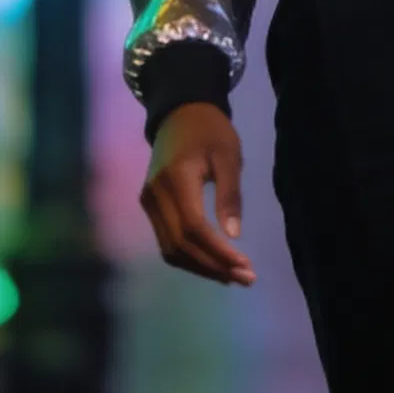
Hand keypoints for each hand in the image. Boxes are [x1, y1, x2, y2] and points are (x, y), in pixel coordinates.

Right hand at [141, 105, 254, 285]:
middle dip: (213, 266)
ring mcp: (147, 202)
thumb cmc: (210, 132)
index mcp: (175, 179)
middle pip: (180, 244)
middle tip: (245, 279)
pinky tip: (212, 263)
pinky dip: (189, 257)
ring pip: (170, 249)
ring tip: (232, 277)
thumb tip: (233, 235)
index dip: (218, 252)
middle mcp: (154, 195)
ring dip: (201, 267)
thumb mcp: (228, 156)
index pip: (194, 227)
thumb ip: (230, 195)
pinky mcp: (148, 206)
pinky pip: (166, 241)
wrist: (180, 113)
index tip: (245, 266)